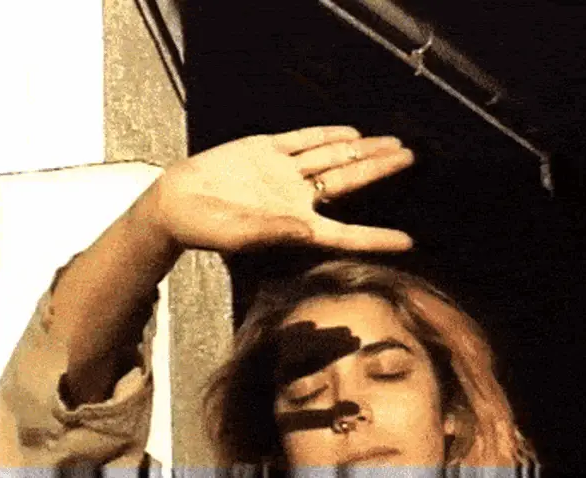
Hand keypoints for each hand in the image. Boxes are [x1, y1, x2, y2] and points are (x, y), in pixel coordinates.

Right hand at [148, 126, 413, 251]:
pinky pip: (302, 141)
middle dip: (379, 168)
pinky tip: (350, 134)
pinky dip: (326, 135)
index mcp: (296, 224)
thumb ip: (274, 232)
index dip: (377, 237)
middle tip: (411, 156)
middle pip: (348, 181)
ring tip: (393, 143)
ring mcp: (283, 172)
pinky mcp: (266, 151)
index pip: (346, 233)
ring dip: (362, 149)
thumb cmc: (204, 228)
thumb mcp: (238, 235)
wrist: (175, 201)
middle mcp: (296, 197)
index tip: (409, 240)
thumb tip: (308, 230)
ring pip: (331, 157)